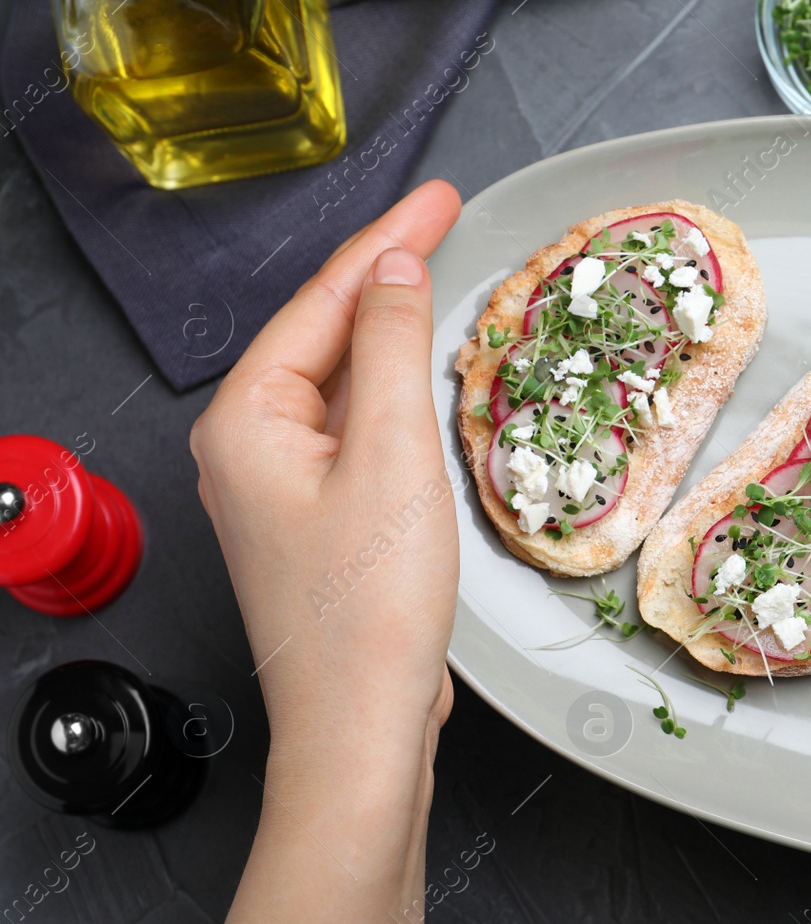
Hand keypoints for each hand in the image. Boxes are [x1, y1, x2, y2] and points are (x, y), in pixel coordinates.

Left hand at [188, 182, 463, 923]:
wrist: (363, 729)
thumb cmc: (371, 608)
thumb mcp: (390, 456)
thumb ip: (391, 348)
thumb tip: (396, 269)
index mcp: (249, 421)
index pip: (323, 303)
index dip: (387, 242)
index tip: (443, 195)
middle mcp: (250, 448)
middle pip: (324, 336)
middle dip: (386, 277)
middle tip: (449, 221)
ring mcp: (282, 489)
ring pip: (342, 384)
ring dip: (391, 334)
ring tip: (443, 281)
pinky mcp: (319, 524)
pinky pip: (356, 432)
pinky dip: (394, 396)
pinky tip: (426, 380)